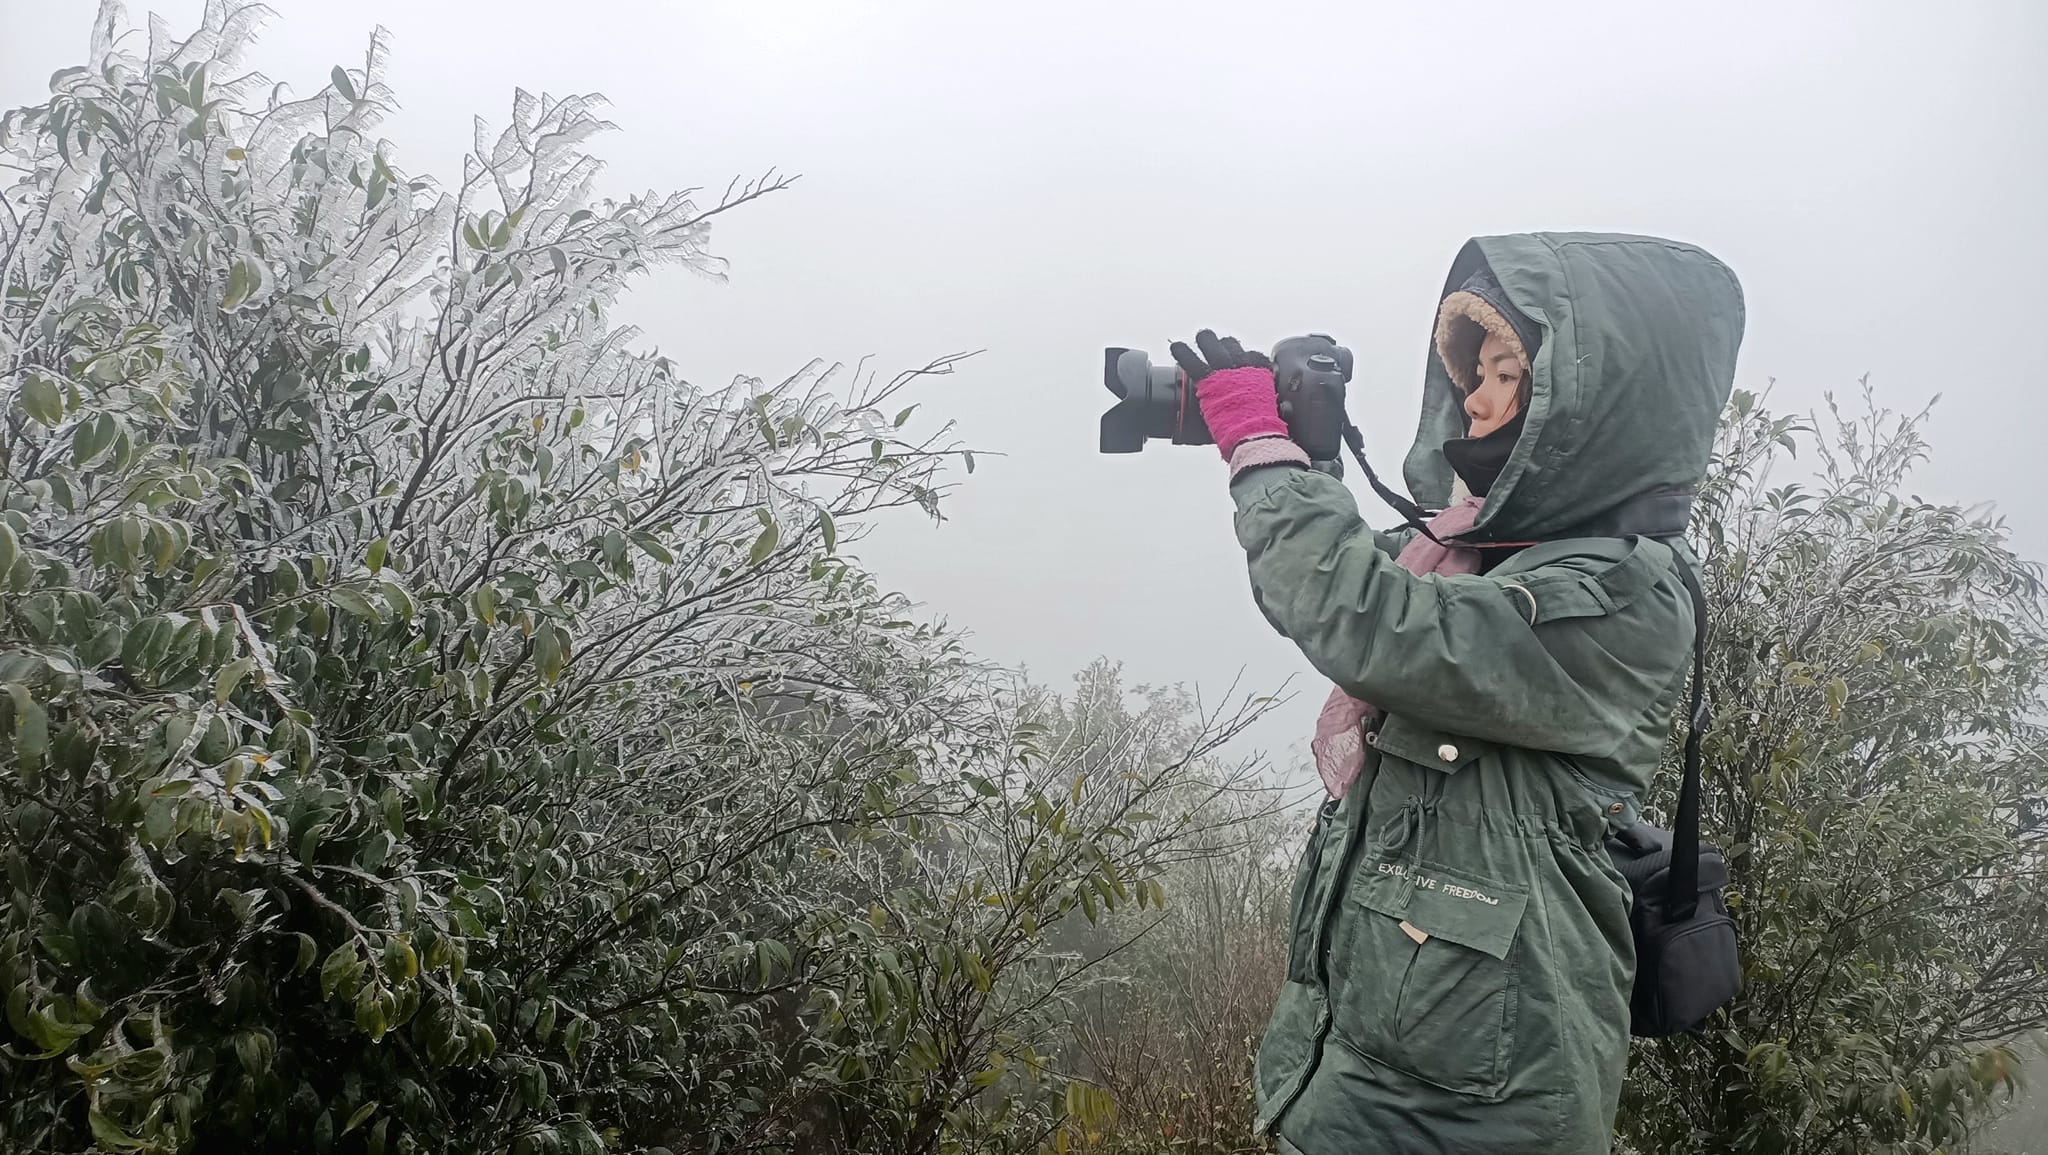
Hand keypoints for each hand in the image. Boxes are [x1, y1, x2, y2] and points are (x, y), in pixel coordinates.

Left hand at [1169, 329, 1287, 459]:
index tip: (1241, 362)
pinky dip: (1183, 353)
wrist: (1254, 434)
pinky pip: (1192, 362)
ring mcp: (1225, 372)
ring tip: (1201, 336)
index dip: (1246, 358)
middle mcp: (1243, 367)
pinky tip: (1176, 347)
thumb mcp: (1274, 409)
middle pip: (1232, 345)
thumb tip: (1281, 411)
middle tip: (1217, 344)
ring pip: (1212, 346)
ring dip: (1205, 340)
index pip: (1253, 355)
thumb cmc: (1264, 428)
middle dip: (1224, 344)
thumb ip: (1269, 403)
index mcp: (1261, 372)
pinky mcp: (1208, 381)